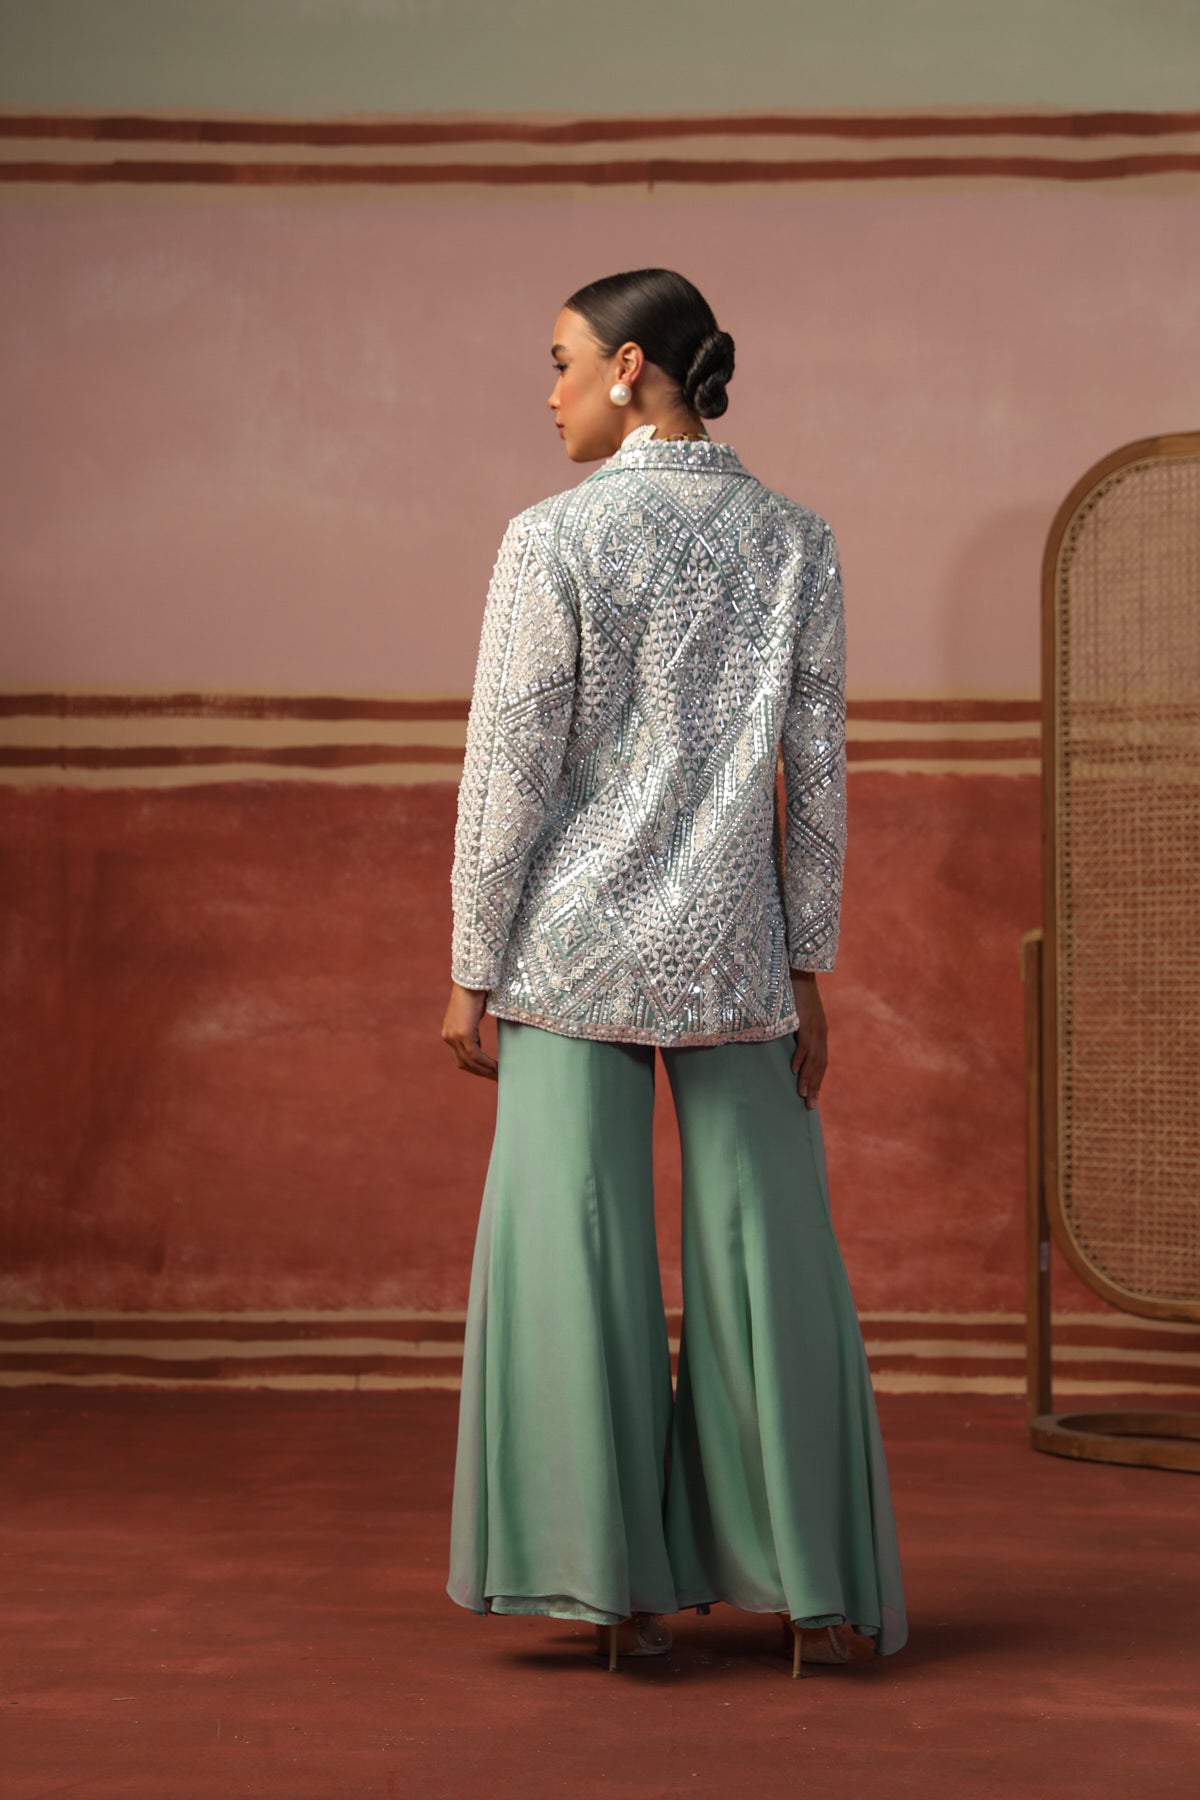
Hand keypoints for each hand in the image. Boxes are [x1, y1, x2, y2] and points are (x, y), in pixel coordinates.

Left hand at [442, 981, 498, 1079]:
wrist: (474, 978)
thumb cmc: (477, 993)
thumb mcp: (472, 1016)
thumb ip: (472, 1030)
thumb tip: (481, 1044)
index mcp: (449, 1033)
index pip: (460, 1059)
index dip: (474, 1069)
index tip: (488, 1074)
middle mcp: (448, 1037)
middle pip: (464, 1064)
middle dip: (481, 1073)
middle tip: (497, 1079)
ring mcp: (454, 1036)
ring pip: (470, 1063)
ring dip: (486, 1071)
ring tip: (500, 1075)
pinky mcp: (463, 1034)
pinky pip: (475, 1056)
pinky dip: (487, 1064)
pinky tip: (498, 1067)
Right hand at [789, 971, 826, 1107]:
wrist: (800, 969)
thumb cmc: (794, 991)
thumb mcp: (797, 1014)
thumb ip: (794, 1029)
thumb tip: (781, 1040)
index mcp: (819, 1032)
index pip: (821, 1062)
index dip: (817, 1080)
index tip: (812, 1098)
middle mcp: (820, 1032)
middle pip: (820, 1065)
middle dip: (815, 1086)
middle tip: (809, 1105)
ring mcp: (814, 1027)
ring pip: (813, 1058)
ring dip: (808, 1078)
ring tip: (803, 1094)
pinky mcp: (806, 1020)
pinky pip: (804, 1043)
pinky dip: (800, 1058)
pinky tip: (795, 1070)